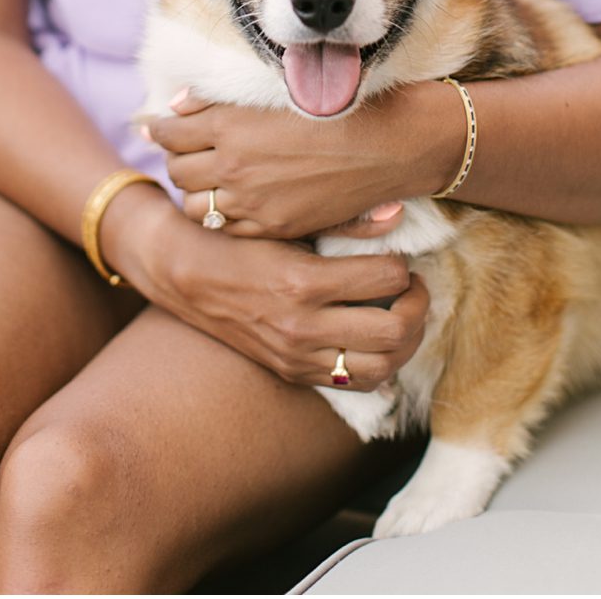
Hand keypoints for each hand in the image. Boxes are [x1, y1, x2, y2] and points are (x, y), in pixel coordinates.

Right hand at [107, 198, 430, 390]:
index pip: (386, 278)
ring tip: (400, 316)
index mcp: (301, 281)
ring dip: (404, 341)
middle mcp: (302, 325)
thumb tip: (397, 217)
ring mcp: (296, 354)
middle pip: (395, 330)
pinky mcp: (292, 371)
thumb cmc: (235, 239)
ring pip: (383, 366)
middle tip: (412, 287)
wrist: (183, 274)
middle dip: (417, 305)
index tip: (399, 258)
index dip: (403, 266)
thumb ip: (341, 222)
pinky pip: (354, 383)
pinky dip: (378, 365)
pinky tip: (376, 343)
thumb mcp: (283, 223)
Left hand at [146, 85, 460, 240]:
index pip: (169, 132)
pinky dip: (219, 217)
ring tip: (204, 181)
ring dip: (194, 192)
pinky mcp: (274, 226)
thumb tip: (174, 105)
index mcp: (229, 126)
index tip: (159, 127)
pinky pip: (225, 229)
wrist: (386, 147)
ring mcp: (252, 201)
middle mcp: (233, 166)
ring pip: (194, 205)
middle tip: (184, 153)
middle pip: (176, 169)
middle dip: (175, 159)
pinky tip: (229, 204)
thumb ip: (214, 103)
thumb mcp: (268, 96)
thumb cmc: (331, 110)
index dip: (160, 129)